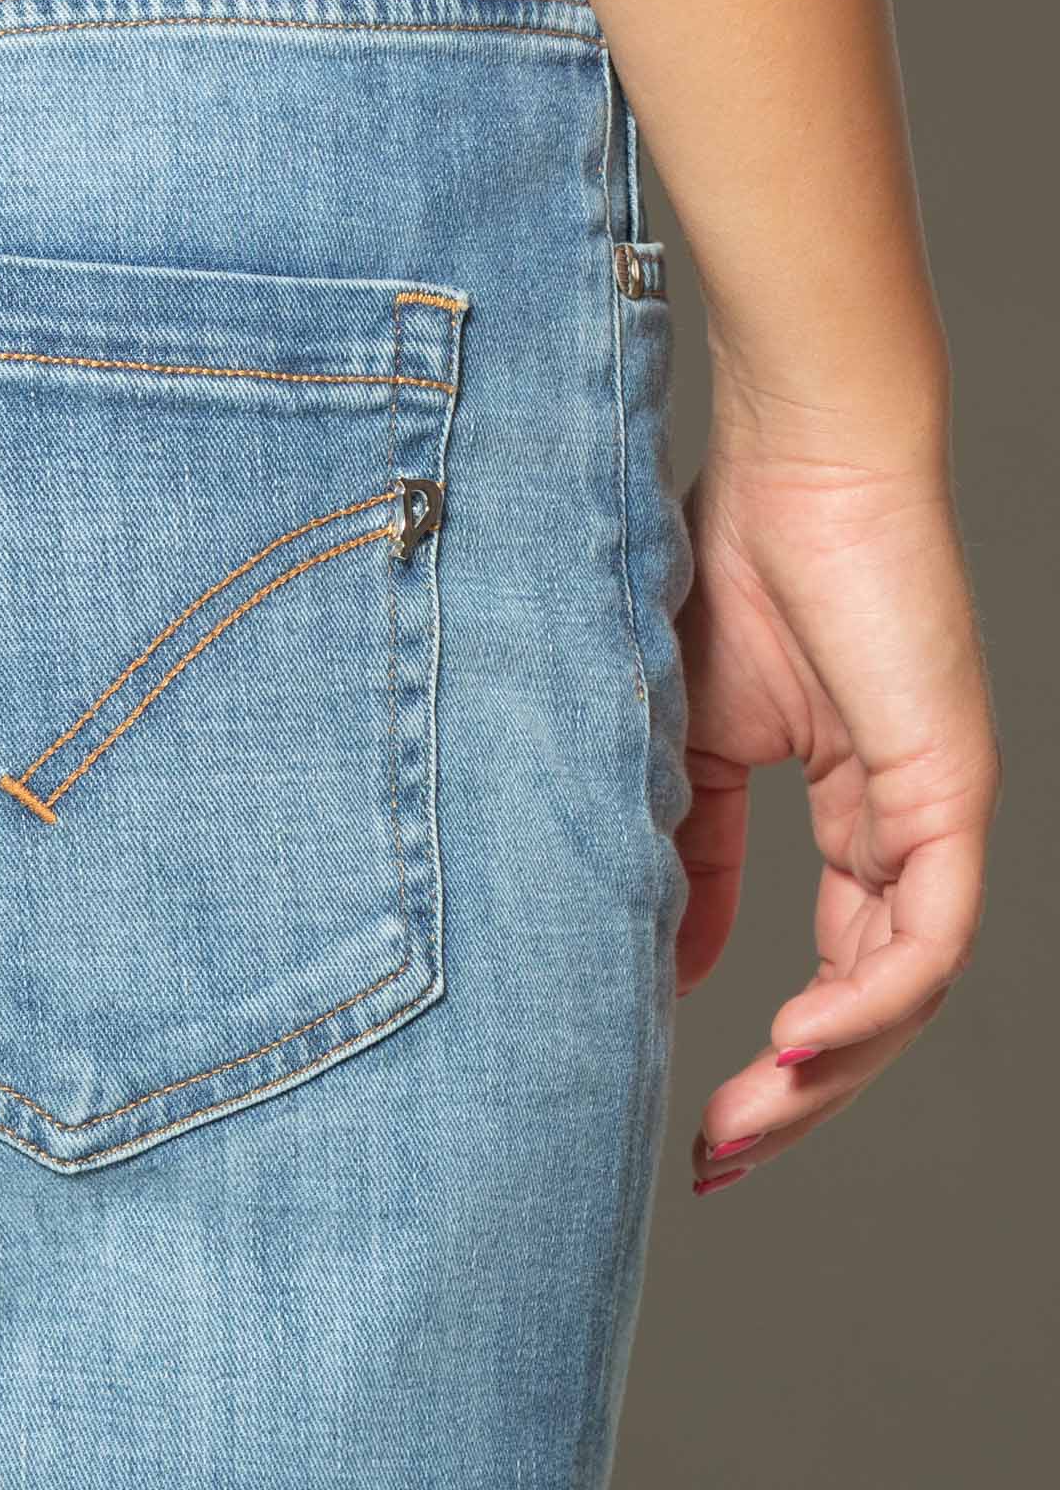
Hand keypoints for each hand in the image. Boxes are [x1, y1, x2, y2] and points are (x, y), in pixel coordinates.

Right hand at [673, 395, 997, 1195]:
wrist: (791, 466)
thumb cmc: (735, 571)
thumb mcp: (692, 745)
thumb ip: (693, 856)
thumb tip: (679, 963)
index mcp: (854, 811)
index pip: (836, 964)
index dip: (781, 1056)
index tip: (703, 1127)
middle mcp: (909, 827)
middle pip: (878, 1003)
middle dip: (805, 1096)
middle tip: (724, 1164)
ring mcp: (937, 811)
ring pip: (908, 988)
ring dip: (831, 1072)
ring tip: (746, 1128)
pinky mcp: (950, 789)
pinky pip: (927, 930)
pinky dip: (867, 1000)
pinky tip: (794, 1046)